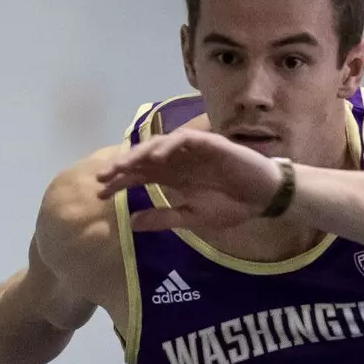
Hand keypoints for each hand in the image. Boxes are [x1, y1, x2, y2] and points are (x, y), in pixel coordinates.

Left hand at [96, 131, 281, 232]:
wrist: (263, 198)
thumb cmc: (232, 205)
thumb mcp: (193, 218)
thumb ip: (164, 218)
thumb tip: (132, 223)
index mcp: (173, 177)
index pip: (138, 176)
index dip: (119, 182)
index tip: (100, 194)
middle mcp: (178, 161)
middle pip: (142, 159)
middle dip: (122, 167)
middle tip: (102, 177)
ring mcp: (192, 151)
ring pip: (159, 145)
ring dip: (140, 154)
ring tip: (123, 166)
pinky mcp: (209, 143)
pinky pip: (184, 140)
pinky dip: (169, 146)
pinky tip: (156, 158)